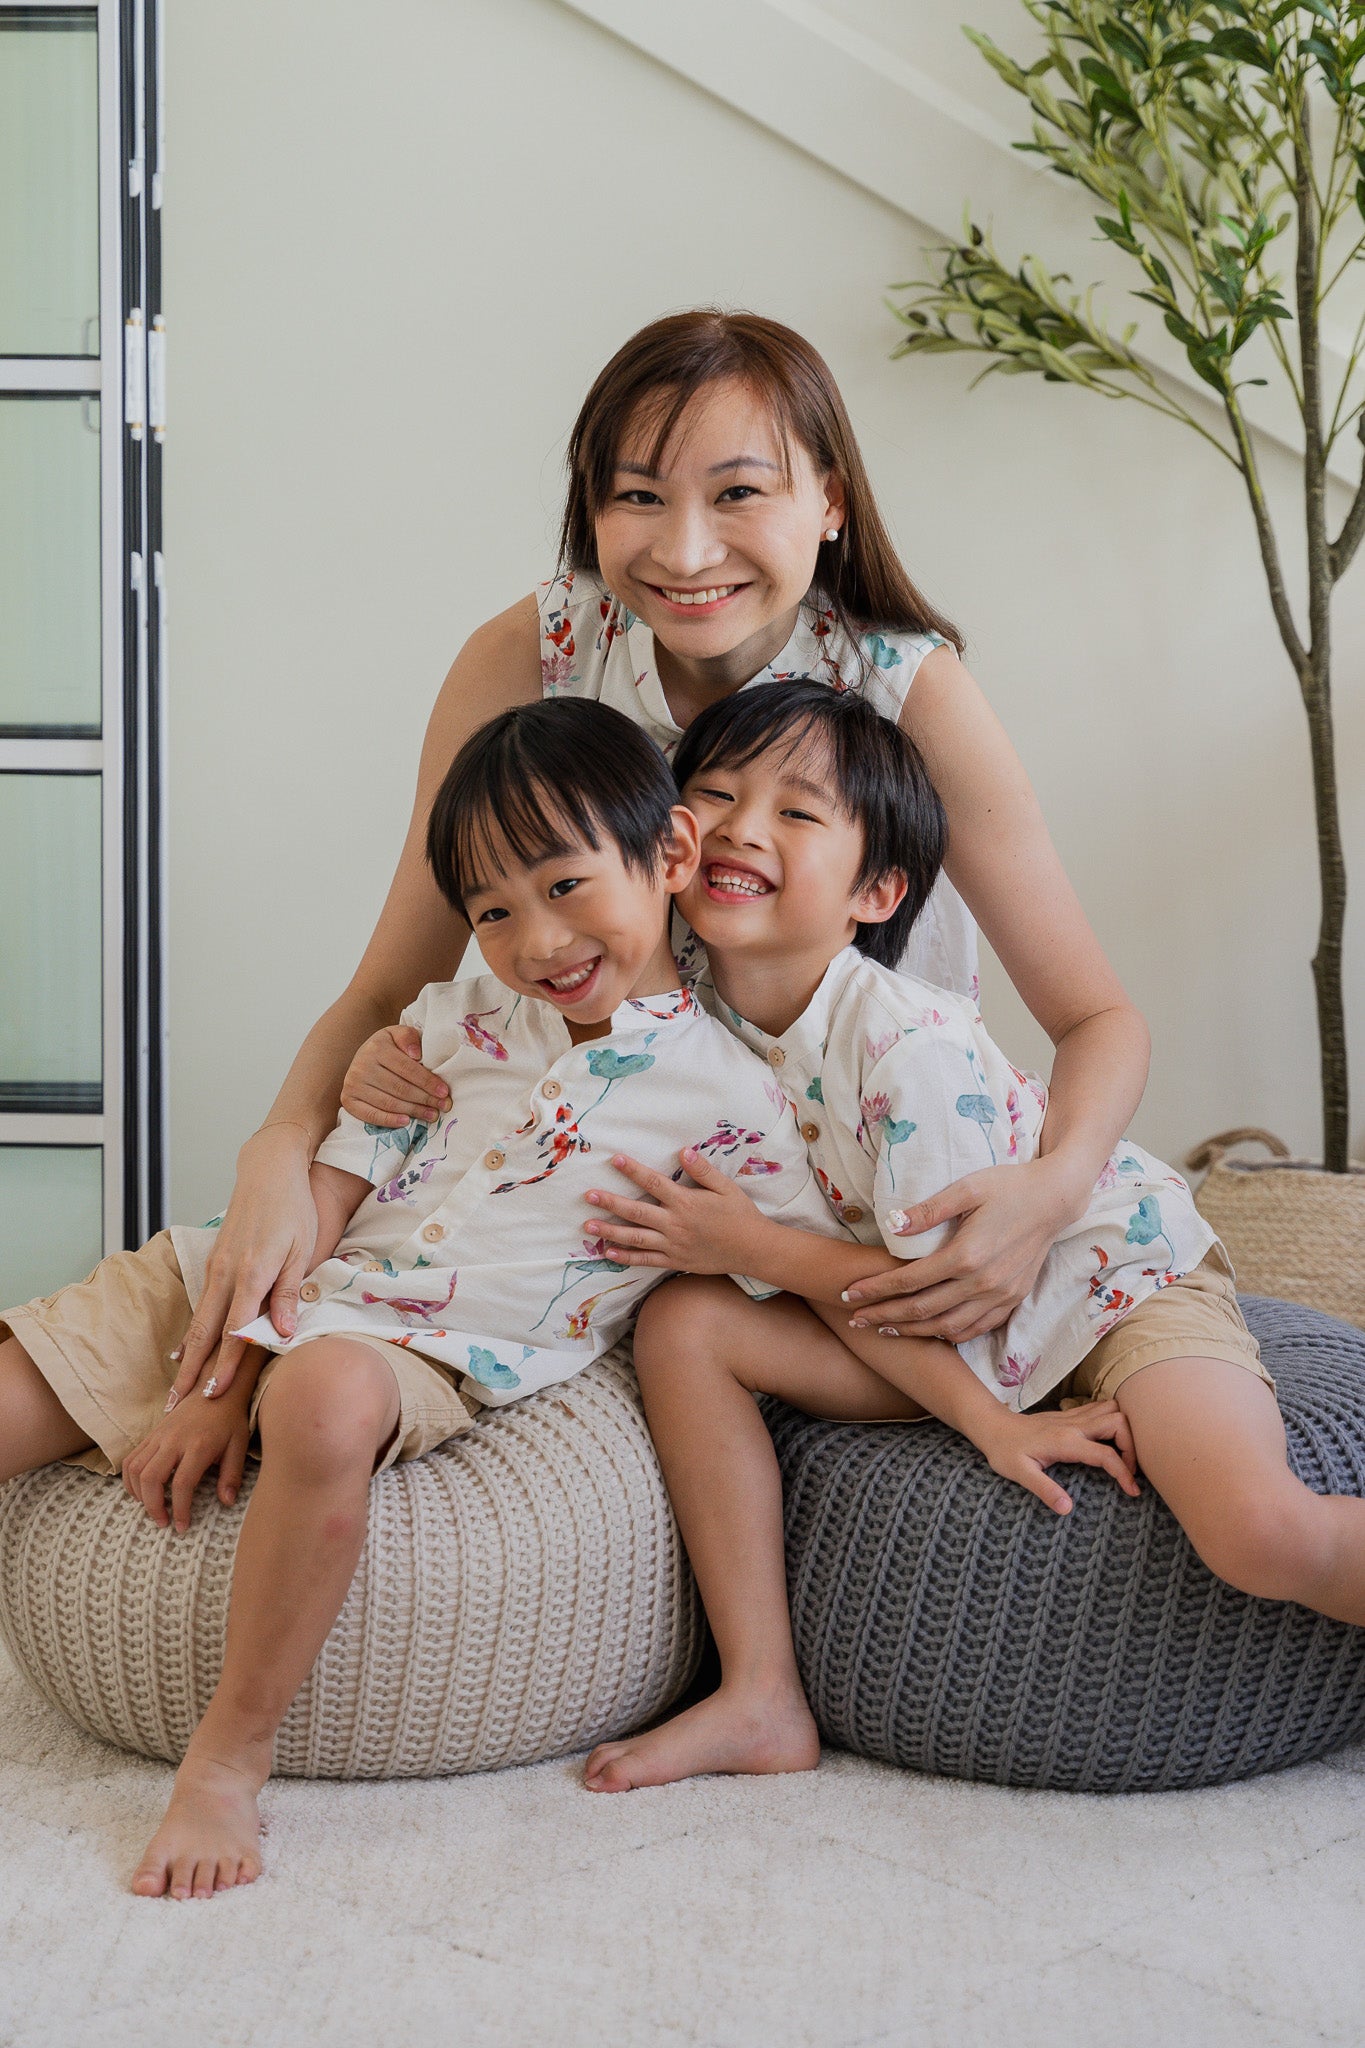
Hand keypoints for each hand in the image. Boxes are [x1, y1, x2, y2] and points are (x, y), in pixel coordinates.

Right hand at [122, 1354, 256, 1533]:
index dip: (180, 1509)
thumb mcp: (239, 1446)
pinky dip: (130, 1479)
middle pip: (151, 1478)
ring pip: (135, 1469)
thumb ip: (232, 1475)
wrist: (214, 1386)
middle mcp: (174, 1440)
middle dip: (153, 1506)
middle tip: (163, 1522)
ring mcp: (159, 1436)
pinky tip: (141, 1491)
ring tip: (152, 1508)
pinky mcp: (151, 1433)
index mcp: (199, 1446)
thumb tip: (227, 1503)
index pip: (182, 1484)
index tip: (183, 1526)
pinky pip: (131, 1458)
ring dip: (138, 1494)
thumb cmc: (229, 1419)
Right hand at [169, 1124, 317, 1402]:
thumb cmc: (294, 1209)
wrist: (269, 1170)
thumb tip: (281, 1335)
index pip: (234, 1330)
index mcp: (252, 1272)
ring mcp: (217, 1266)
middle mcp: (227, 1272)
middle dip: (192, 1371)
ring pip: (199, 1319)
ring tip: (177, 1387)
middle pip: (206, 1332)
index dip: (224, 1365)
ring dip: (188, 1356)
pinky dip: (192, 1331)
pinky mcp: (215, 1261)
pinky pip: (201, 1303)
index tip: (214, 1395)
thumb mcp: (301, 1250)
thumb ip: (289, 1293)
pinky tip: (183, 1350)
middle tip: (177, 1406)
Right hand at [340, 1024, 449, 1127]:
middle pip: (400, 1088)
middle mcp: (361, 1065)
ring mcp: (352, 1084)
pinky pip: (371, 1115)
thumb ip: (409, 1037)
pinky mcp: (348, 1100)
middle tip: (443, 1106)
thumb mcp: (399, 1034)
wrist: (364, 1056)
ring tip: (431, 1115)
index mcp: (377, 1047)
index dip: (428, 1082)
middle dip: (425, 1099)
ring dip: (413, 1111)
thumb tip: (416, 1054)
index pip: (407, 1069)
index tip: (444, 1092)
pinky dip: (389, 1120)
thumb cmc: (389, 1046)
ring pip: (389, 1103)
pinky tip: (406, 1122)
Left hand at [585, 1149, 764, 1274]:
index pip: (653, 1183)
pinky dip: (626, 1257)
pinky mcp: (674, 1262)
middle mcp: (675, 1224)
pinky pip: (646, 1260)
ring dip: (610, 1231)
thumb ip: (703, 1170)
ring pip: (635, 1238)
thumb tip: (683, 1151)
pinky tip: (608, 1252)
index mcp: (686, 1202)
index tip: (615, 1160)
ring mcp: (673, 1245)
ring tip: (588, 1225)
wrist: (753, 1249)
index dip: (633, 1170)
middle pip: (636, 1212)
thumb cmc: (740, 1215)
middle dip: (610, 1203)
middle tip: (588, 1196)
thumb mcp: (726, 1188)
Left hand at [844, 1159, 1080, 1341]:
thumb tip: (891, 1225)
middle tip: (854, 1320)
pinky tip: (928, 1331)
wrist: (1055, 1198)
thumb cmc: (1008, 1186)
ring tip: (883, 1329)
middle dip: (884, 1316)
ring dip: (912, 1331)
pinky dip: (948, 1335)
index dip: (875, 1291)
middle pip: (922, 1310)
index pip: (909, 1281)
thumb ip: (928, 1211)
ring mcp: (1000, 1296)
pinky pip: (975, 1329)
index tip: (847, 1295)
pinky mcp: (1012, 1300)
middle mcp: (983, 1282)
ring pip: (947, 1327)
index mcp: (966, 1255)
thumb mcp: (967, 1188)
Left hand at [976, 1399, 1138, 1516]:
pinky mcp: (1070, 1415)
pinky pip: (1100, 1408)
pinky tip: (1109, 1439)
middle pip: (1118, 1421)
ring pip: (1112, 1409)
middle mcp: (1073, 1425)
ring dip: (1124, 1429)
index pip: (1106, 1454)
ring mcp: (1072, 1417)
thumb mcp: (1020, 1474)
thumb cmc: (1004, 1451)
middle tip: (1129, 1469)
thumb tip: (1066, 1509)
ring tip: (1123, 1455)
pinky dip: (1112, 1420)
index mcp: (1065, 1442)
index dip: (1124, 1473)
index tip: (1133, 1491)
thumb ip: (1044, 1490)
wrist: (992, 1426)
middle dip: (1132, 1445)